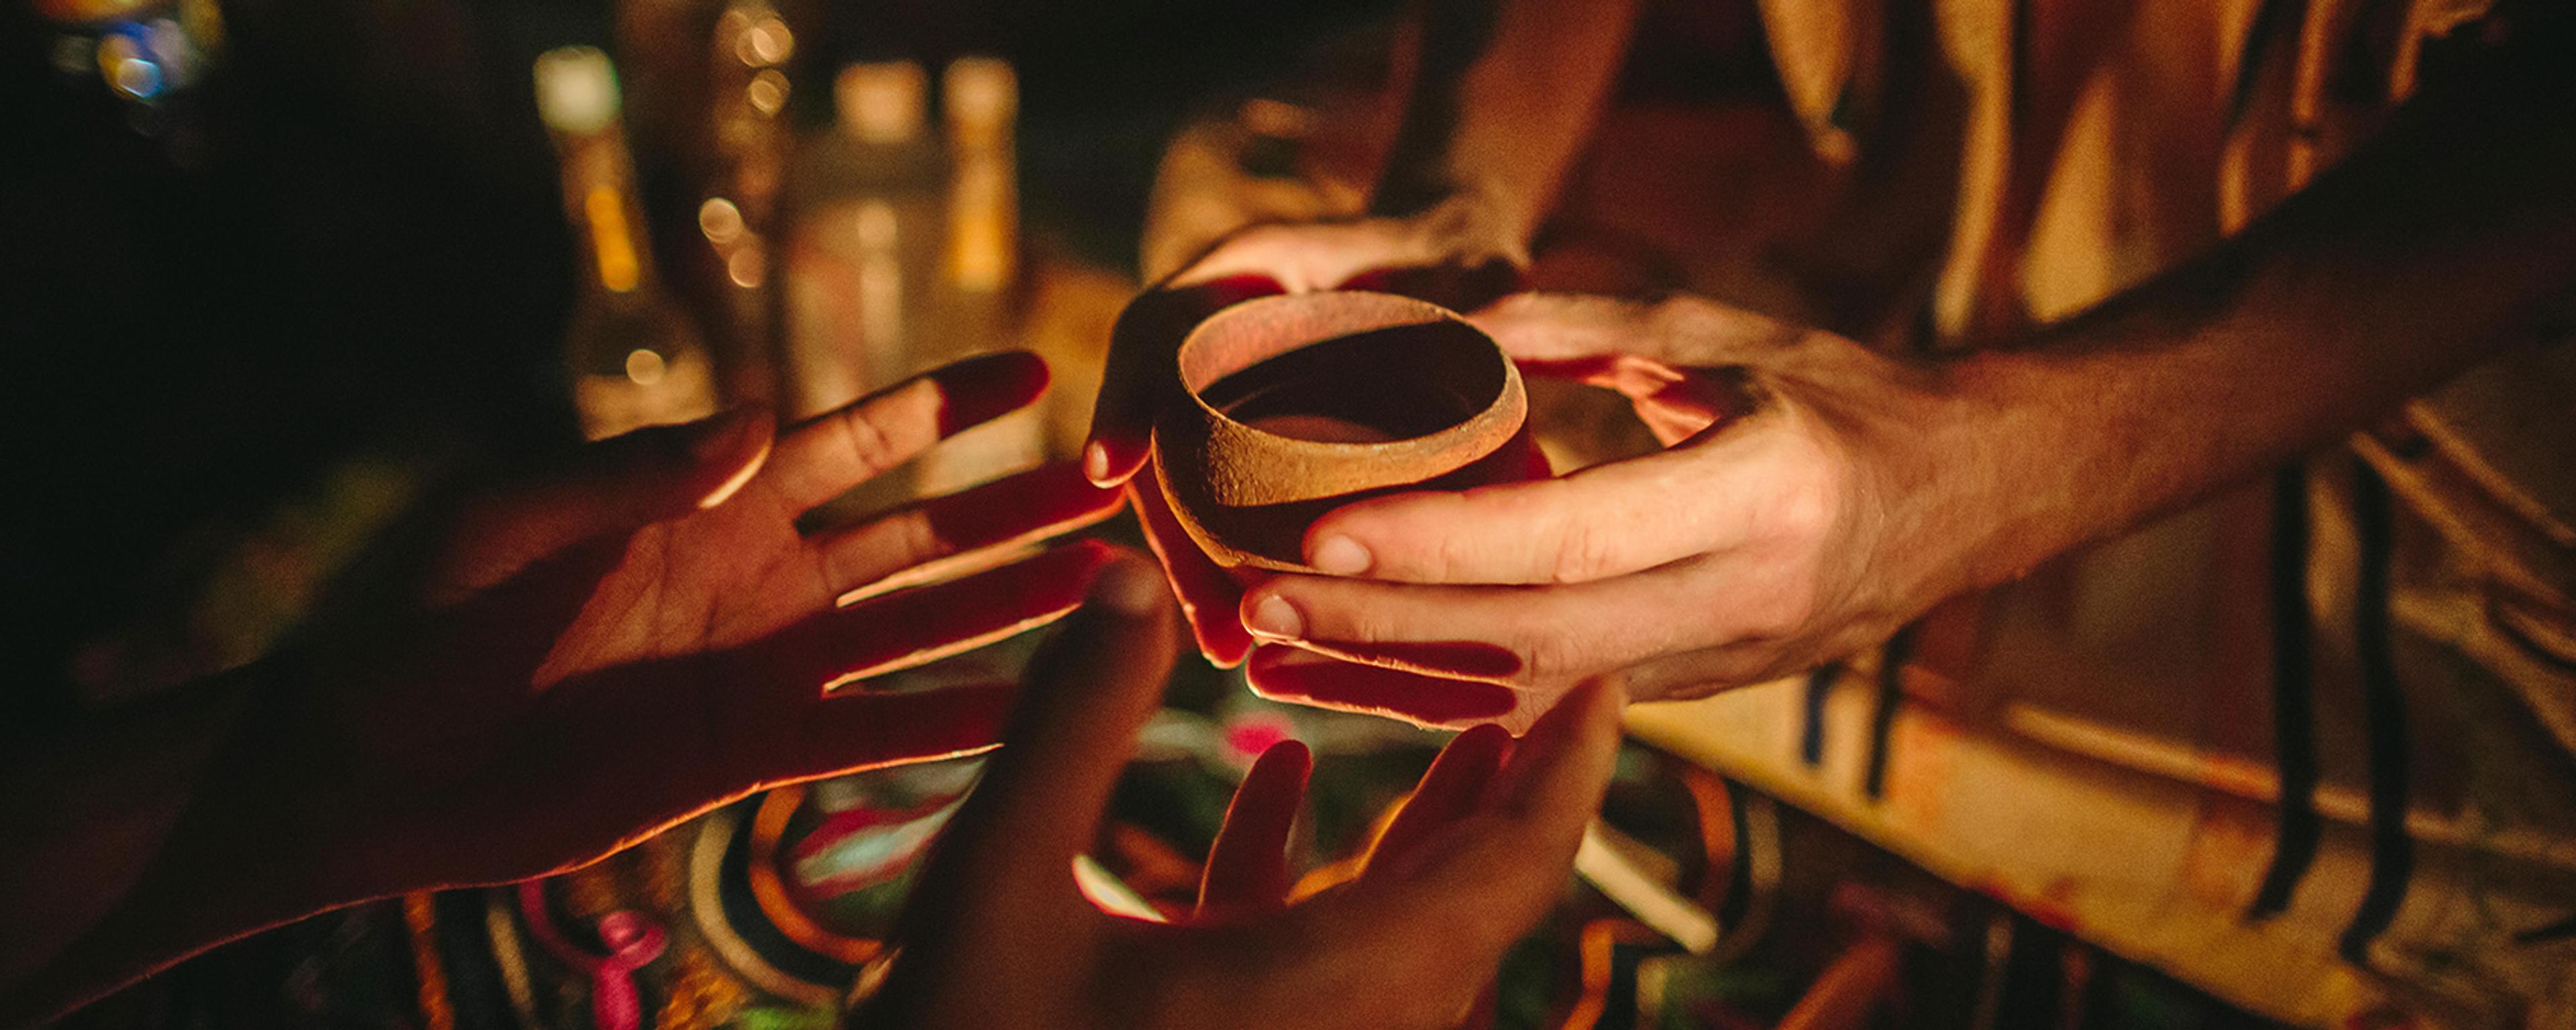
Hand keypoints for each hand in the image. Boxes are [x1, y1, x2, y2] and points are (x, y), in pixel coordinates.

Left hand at [215, 352, 1126, 895]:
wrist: (368, 768)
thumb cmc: (414, 621)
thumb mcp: (507, 521)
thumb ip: (634, 473)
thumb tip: (765, 418)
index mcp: (708, 496)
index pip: (855, 436)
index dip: (946, 405)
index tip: (1040, 378)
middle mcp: (759, 573)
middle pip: (920, 531)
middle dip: (1018, 508)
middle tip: (1120, 485)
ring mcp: (764, 665)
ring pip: (919, 628)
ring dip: (1014, 610)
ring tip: (1113, 590)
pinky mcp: (748, 755)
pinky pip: (870, 736)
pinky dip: (951, 728)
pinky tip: (1031, 715)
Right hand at [851, 555, 1623, 1029]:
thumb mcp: (995, 876)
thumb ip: (1075, 721)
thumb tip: (1131, 570)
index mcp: (1330, 990)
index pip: (1510, 873)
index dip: (1569, 772)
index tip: (1609, 683)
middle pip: (1474, 905)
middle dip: (1512, 788)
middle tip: (1547, 678)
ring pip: (1406, 938)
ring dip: (1430, 832)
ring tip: (1464, 724)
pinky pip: (1320, 966)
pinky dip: (1321, 877)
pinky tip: (1282, 778)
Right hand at [1088, 201, 1529, 727]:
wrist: (1451, 257)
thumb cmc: (1451, 246)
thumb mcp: (1466, 260)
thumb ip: (1473, 296)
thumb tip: (1495, 361)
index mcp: (1239, 271)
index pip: (1156, 331)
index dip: (1127, 398)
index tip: (1114, 469)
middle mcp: (1213, 335)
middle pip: (1163, 438)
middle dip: (1177, 535)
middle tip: (1212, 624)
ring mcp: (1226, 396)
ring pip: (1189, 489)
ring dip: (1203, 568)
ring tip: (1232, 646)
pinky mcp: (1258, 448)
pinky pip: (1229, 510)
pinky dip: (1240, 566)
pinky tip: (1270, 631)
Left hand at [1234, 293, 1976, 715]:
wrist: (1969, 500)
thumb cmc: (1847, 396)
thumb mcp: (1738, 336)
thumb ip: (1600, 325)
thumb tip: (1464, 322)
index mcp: (1759, 497)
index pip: (1573, 537)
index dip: (1442, 547)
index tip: (1321, 535)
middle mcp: (1741, 600)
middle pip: (1533, 640)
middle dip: (1384, 631)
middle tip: (1254, 602)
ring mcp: (1723, 666)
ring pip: (1534, 697)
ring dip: (1396, 682)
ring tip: (1270, 651)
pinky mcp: (1698, 693)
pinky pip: (1556, 708)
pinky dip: (1451, 699)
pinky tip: (1357, 679)